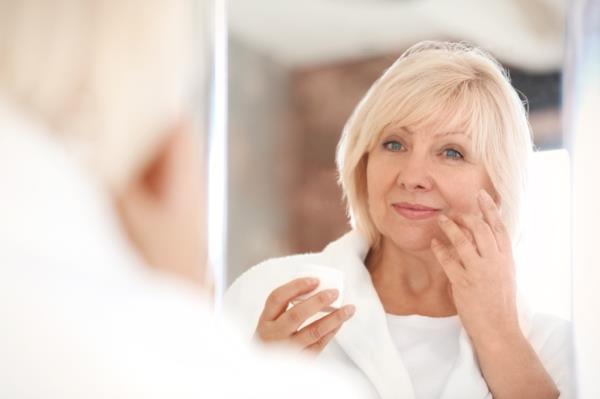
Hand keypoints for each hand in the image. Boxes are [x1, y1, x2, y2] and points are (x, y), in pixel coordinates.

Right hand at [254, 277, 355, 353]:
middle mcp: (273, 336)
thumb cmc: (273, 341)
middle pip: (296, 315)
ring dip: (334, 318)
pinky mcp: (300, 361)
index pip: (277, 298)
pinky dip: (332, 332)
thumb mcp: (270, 325)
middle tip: (334, 292)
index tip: (315, 280)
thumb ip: (285, 309)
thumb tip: (315, 287)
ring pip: (313, 332)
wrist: (266, 370)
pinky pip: (319, 345)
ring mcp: (286, 350)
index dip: (296, 286)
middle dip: (318, 301)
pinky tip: (339, 323)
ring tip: (348, 309)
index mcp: (265, 321)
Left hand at [431, 189, 519, 343]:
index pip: (499, 227)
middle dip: (466, 216)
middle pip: (480, 229)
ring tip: (441, 220)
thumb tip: (487, 237)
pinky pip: (448, 260)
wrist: (498, 328)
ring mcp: (479, 272)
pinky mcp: (463, 283)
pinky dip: (440, 249)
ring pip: (463, 241)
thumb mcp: (506, 274)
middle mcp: (494, 262)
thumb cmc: (500, 302)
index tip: (481, 195)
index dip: (490, 209)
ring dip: (450, 227)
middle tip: (453, 212)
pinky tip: (434, 243)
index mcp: (506, 259)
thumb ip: (498, 255)